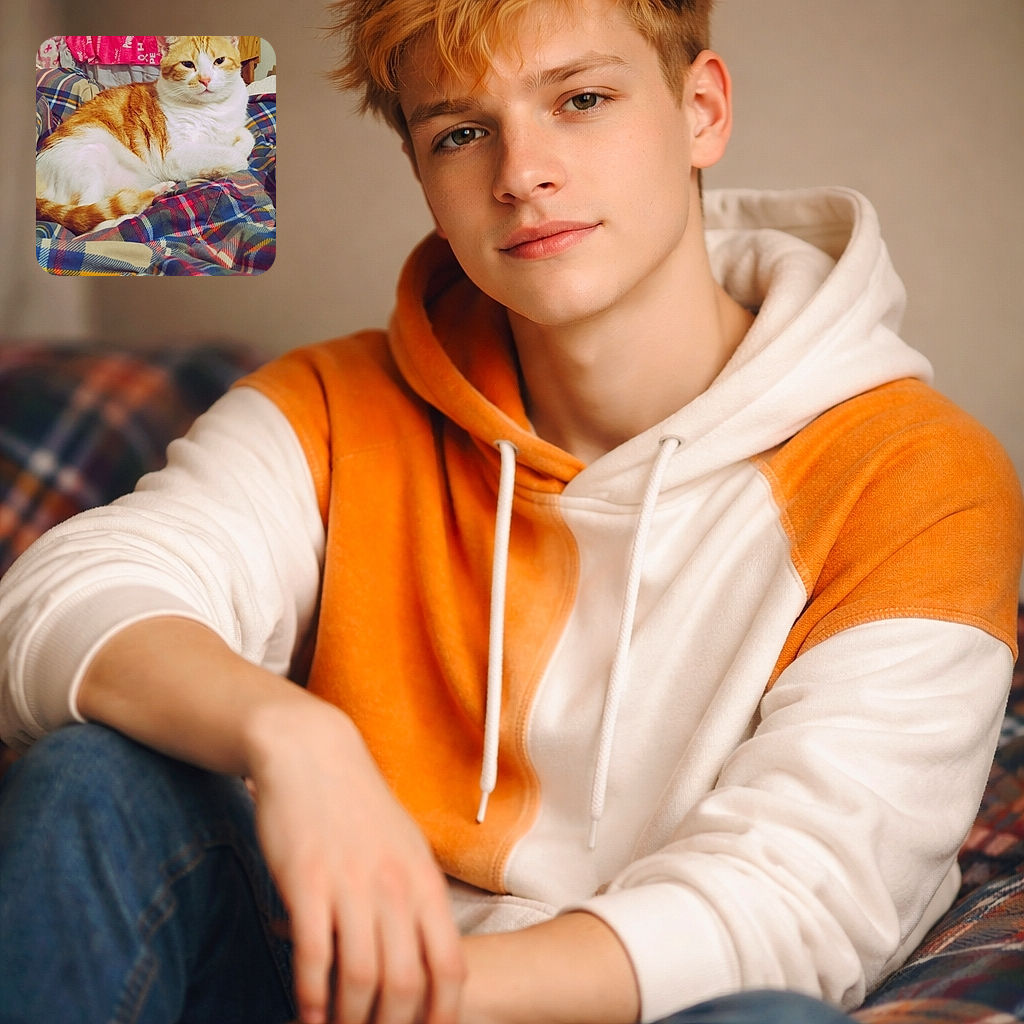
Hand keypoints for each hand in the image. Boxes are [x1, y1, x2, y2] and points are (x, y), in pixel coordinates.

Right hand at [245, 695, 465, 1023]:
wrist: (312, 752)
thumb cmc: (357, 803)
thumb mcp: (404, 844)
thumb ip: (416, 896)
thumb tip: (425, 947)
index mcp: (423, 880)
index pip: (449, 965)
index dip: (441, 1015)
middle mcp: (394, 886)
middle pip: (405, 983)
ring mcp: (351, 884)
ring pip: (361, 977)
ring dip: (350, 1020)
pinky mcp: (307, 881)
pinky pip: (314, 955)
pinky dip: (310, 996)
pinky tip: (306, 1014)